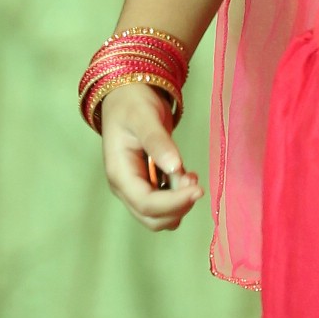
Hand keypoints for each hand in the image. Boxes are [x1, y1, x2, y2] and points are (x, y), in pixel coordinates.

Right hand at [99, 81, 203, 230]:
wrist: (127, 98)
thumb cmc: (133, 105)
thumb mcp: (145, 117)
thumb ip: (158, 142)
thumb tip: (175, 167)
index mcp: (119, 174)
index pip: (146, 204)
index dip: (174, 203)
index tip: (199, 189)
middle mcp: (125, 188)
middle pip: (153, 219)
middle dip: (179, 206)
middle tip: (193, 179)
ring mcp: (135, 189)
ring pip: (161, 217)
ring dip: (180, 203)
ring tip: (189, 174)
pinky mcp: (147, 186)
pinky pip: (165, 205)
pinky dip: (179, 197)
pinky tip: (186, 175)